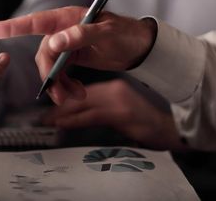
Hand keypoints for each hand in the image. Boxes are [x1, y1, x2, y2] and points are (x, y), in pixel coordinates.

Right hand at [0, 6, 156, 104]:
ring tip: (73, 97)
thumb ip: (80, 35)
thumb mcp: (106, 33)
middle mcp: (63, 30)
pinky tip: (77, 93)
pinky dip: (66, 86)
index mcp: (68, 18)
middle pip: (43, 54)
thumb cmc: (126, 33)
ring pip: (51, 67)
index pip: (35, 22)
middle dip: (50, 76)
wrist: (140, 47)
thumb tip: (55, 42)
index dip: (11, 26)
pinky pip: (61, 74)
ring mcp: (68, 44)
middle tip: (60, 94)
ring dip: (59, 85)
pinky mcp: (73, 57)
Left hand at [41, 79, 186, 149]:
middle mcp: (115, 91)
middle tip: (45, 115)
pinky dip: (74, 120)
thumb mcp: (126, 111)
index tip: (56, 107)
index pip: (87, 91)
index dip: (68, 98)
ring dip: (63, 113)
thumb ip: (107, 108)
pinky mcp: (119, 113)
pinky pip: (90, 116)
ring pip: (82, 104)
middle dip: (61, 105)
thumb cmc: (149, 122)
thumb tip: (83, 114)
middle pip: (81, 96)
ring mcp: (117, 101)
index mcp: (116, 88)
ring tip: (49, 120)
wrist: (170, 128)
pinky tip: (62, 123)